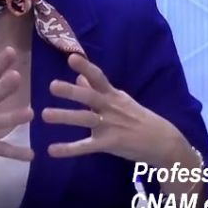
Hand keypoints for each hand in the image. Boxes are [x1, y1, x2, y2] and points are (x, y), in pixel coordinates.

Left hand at [42, 53, 185, 167]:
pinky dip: (69, 149)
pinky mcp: (109, 144)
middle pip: (89, 97)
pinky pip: (86, 146)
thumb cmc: (137, 117)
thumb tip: (80, 76)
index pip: (98, 77)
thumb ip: (97, 88)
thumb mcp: (119, 99)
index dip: (85, 67)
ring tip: (44, 115)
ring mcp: (110, 126)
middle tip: (52, 85)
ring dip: (65, 116)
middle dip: (72, 91)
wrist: (162, 141)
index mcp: (112, 95)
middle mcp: (110, 107)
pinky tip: (52, 150)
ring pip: (85, 119)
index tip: (71, 57)